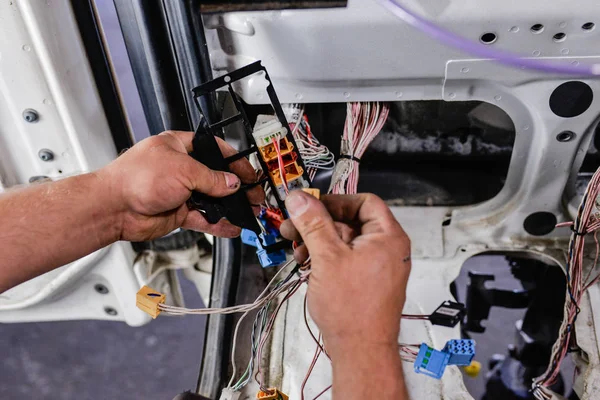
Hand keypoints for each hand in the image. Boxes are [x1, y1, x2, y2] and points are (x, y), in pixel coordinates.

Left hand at [99, 131, 263, 240]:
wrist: (114, 207)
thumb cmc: (136, 178)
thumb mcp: (183, 170)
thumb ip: (211, 178)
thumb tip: (231, 183)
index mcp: (179, 146)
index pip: (214, 149)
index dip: (234, 160)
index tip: (248, 171)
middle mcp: (181, 168)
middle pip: (216, 176)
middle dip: (236, 187)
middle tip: (253, 194)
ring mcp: (180, 191)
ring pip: (212, 199)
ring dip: (230, 206)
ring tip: (248, 211)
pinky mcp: (178, 212)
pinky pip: (204, 218)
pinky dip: (218, 223)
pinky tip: (231, 226)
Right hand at [280, 192, 410, 354]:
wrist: (360, 350)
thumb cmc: (353, 309)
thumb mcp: (327, 257)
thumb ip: (313, 223)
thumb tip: (300, 199)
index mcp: (388, 237)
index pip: (363, 202)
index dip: (335, 201)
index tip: (310, 205)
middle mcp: (386, 249)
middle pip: (350, 221)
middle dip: (319, 224)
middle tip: (293, 226)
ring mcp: (377, 265)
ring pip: (344, 240)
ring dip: (318, 241)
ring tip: (297, 251)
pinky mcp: (366, 280)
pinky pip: (344, 258)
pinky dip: (325, 257)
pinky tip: (308, 265)